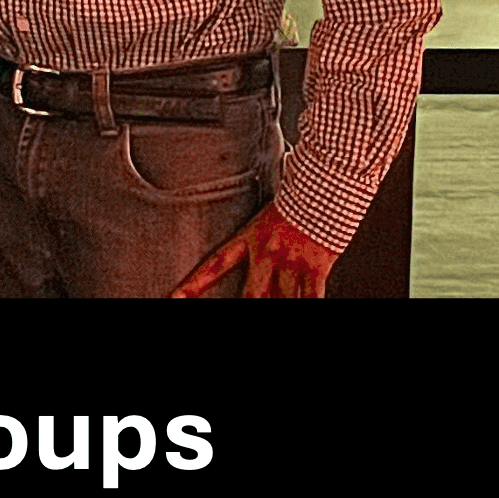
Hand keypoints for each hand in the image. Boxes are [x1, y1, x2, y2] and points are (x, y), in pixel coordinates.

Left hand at [172, 202, 336, 297]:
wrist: (323, 184)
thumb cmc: (298, 195)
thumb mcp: (266, 213)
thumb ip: (260, 237)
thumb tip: (260, 256)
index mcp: (250, 237)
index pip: (214, 264)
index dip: (194, 284)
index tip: (175, 297)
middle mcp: (267, 253)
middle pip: (251, 295)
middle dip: (244, 305)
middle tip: (231, 309)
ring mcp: (291, 262)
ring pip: (281, 301)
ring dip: (277, 305)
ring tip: (272, 313)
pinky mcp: (315, 267)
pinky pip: (312, 297)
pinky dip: (308, 304)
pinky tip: (304, 306)